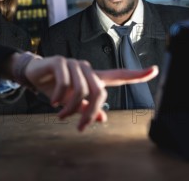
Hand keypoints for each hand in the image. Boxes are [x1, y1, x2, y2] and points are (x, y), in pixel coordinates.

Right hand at [21, 55, 157, 130]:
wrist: (34, 75)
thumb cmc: (56, 87)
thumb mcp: (71, 102)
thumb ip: (86, 108)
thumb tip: (102, 119)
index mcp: (93, 78)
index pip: (119, 75)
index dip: (137, 74)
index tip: (155, 70)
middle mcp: (87, 69)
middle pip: (99, 92)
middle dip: (90, 113)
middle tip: (79, 127)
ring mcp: (74, 64)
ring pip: (81, 90)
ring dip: (70, 108)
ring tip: (60, 115)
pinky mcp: (60, 62)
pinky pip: (65, 83)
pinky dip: (60, 96)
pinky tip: (54, 101)